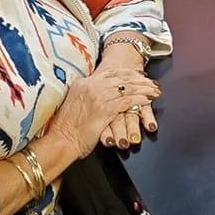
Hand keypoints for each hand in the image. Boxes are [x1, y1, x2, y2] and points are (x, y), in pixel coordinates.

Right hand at [44, 69, 160, 159]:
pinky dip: (140, 100)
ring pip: (127, 88)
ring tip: (155, 90)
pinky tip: (148, 100)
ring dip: (144, 89)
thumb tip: (97, 97)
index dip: (126, 73)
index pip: (109, 73)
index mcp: (83, 83)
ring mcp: (98, 96)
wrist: (60, 141)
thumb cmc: (66, 129)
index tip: (137, 75)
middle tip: (152, 82)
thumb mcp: (75, 104)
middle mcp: (91, 86)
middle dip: (139, 80)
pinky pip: (127, 101)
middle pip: (121, 79)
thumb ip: (87, 96)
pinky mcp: (105, 109)